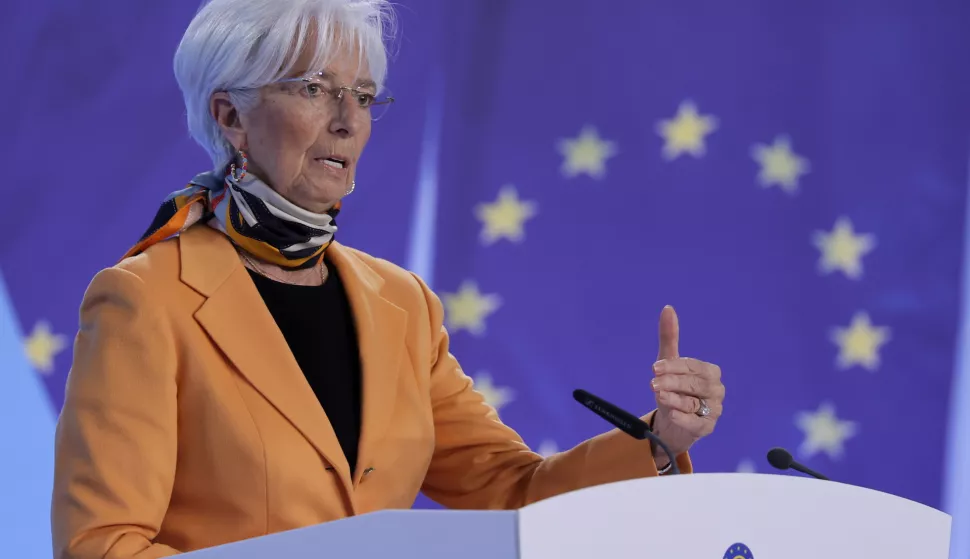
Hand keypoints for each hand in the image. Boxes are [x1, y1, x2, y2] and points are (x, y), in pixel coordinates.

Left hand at [649, 305, 723, 459]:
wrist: (672, 423)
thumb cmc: (674, 389)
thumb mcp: (668, 363)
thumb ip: (670, 337)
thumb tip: (667, 308)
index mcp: (710, 372)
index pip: (694, 367)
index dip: (674, 367)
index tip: (654, 368)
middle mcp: (716, 390)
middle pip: (695, 385)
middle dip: (673, 382)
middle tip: (652, 383)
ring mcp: (713, 410)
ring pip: (694, 403)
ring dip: (675, 399)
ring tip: (659, 396)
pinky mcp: (706, 428)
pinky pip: (697, 423)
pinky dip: (684, 418)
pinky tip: (671, 414)